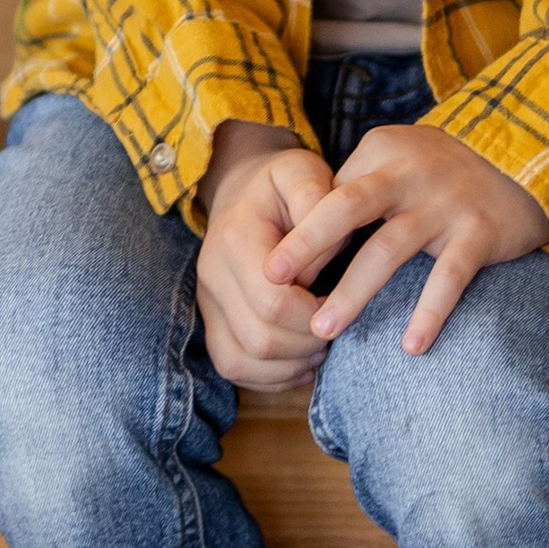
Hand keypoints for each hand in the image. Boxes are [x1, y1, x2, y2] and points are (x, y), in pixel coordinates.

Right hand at [196, 121, 337, 390]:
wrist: (242, 189)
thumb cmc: (284, 184)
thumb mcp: (304, 172)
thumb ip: (317, 199)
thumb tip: (325, 245)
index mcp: (236, 238)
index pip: (273, 301)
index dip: (315, 313)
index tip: (341, 299)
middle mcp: (212, 274)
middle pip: (260, 338)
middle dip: (308, 343)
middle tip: (336, 325)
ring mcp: (207, 302)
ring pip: (243, 361)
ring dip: (291, 363)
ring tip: (321, 343)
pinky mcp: (211, 322)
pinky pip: (233, 367)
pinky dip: (271, 376)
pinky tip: (302, 358)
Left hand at [266, 122, 547, 356]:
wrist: (528, 158)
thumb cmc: (445, 172)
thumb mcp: (397, 161)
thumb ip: (357, 191)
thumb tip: (304, 244)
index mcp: (380, 152)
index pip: (328, 195)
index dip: (300, 235)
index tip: (272, 273)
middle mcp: (408, 173)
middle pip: (345, 207)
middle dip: (307, 244)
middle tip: (273, 281)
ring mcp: (445, 203)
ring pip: (389, 249)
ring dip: (353, 292)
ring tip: (324, 329)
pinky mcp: (480, 232)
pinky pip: (449, 277)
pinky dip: (429, 312)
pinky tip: (410, 346)